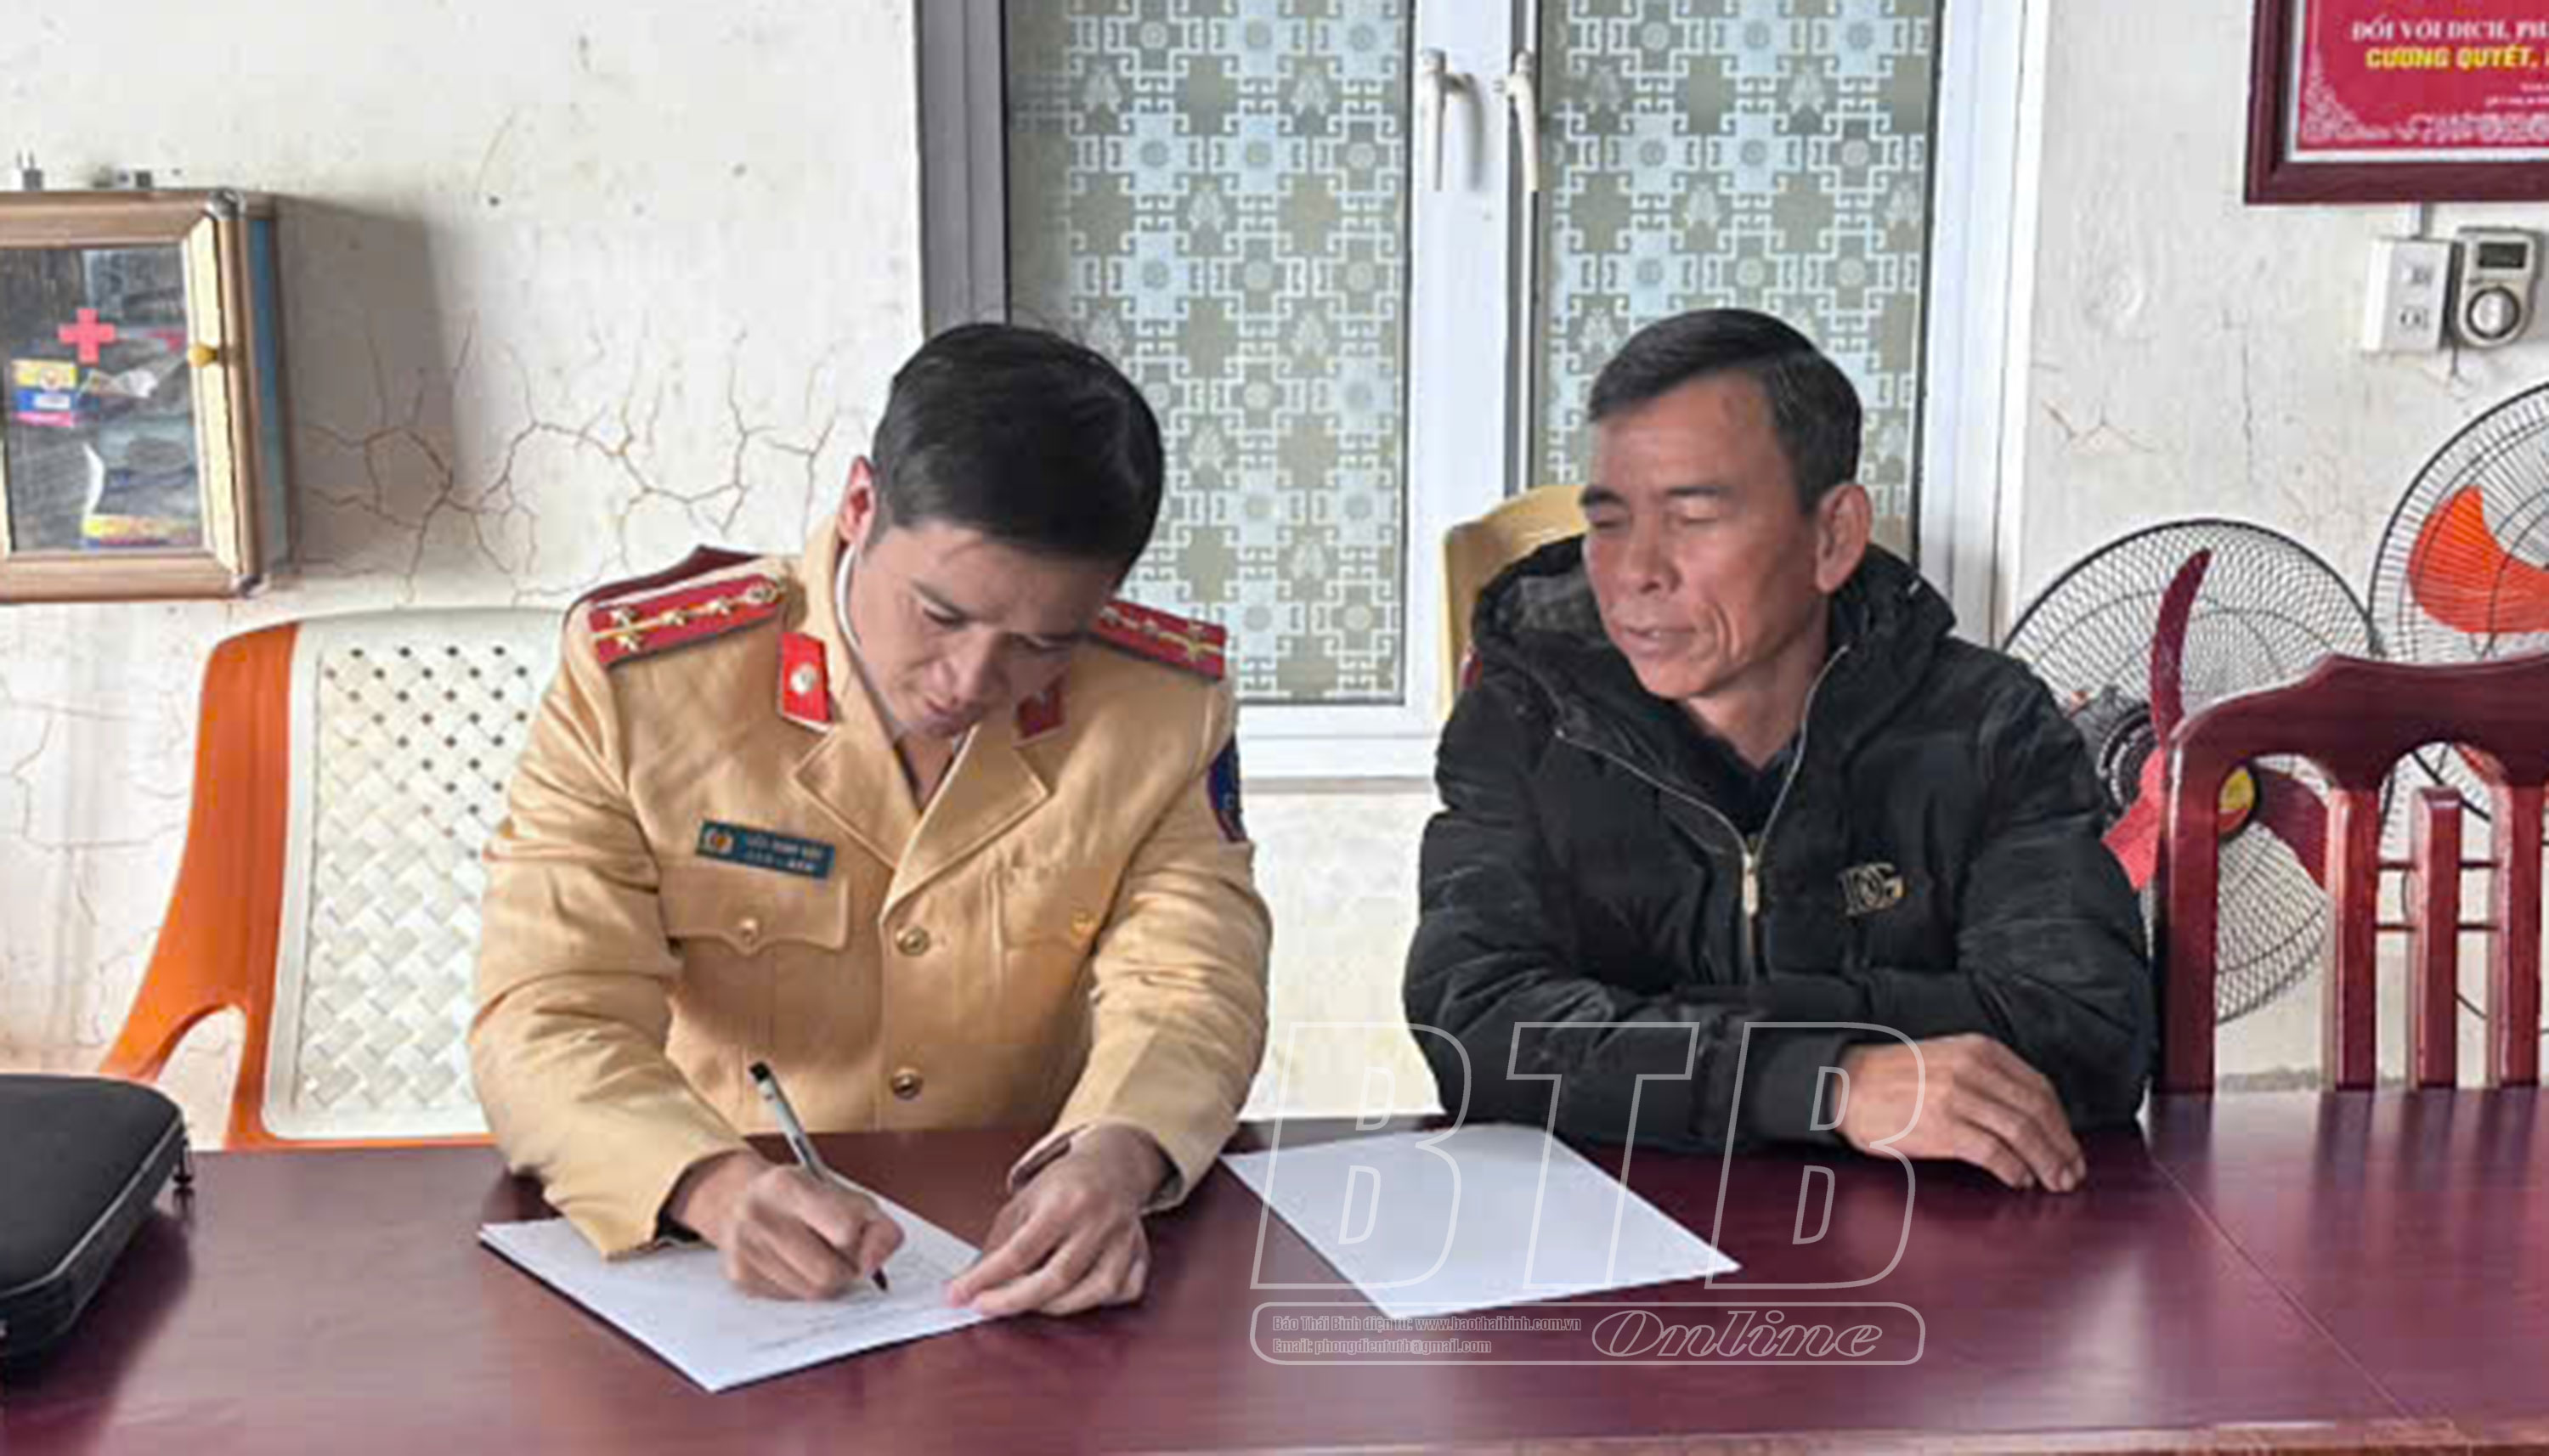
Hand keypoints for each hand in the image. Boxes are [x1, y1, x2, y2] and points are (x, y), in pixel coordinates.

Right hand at [666, 1149, 904, 1299]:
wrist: (740, 1199)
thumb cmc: (803, 1197)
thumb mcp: (844, 1195)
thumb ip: (877, 1225)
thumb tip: (875, 1264)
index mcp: (789, 1185)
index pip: (845, 1229)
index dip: (863, 1241)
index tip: (860, 1238)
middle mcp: (760, 1216)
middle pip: (828, 1274)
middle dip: (846, 1270)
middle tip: (840, 1253)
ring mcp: (745, 1250)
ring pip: (812, 1294)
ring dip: (826, 1283)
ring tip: (816, 1256)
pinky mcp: (739, 1278)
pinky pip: (791, 1302)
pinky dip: (802, 1288)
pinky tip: (794, 1265)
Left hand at [946, 1124, 1166, 1317]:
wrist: (1113, 1164)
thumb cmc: (1066, 1184)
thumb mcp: (1025, 1200)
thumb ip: (1001, 1241)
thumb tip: (973, 1281)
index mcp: (1065, 1200)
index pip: (1020, 1250)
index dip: (985, 1278)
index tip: (958, 1294)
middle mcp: (1099, 1220)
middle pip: (1057, 1278)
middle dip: (1013, 1301)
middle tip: (984, 1307)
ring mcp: (1125, 1239)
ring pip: (1093, 1292)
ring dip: (1053, 1306)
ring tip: (1027, 1301)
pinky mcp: (1141, 1254)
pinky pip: (1123, 1291)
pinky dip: (1098, 1302)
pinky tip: (1076, 1294)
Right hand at [1832, 1034, 2084, 1192]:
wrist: (1844, 1085)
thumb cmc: (1894, 1079)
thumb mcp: (1948, 1060)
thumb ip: (1987, 1078)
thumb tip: (2031, 1119)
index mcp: (1979, 1050)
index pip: (2040, 1088)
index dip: (2062, 1124)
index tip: (2070, 1147)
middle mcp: (1973, 1069)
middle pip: (2037, 1112)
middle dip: (2062, 1147)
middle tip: (2071, 1173)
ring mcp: (1958, 1097)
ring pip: (2022, 1133)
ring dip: (2046, 1163)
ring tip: (2053, 1182)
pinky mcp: (1942, 1126)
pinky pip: (1993, 1152)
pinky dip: (2013, 1170)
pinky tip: (2018, 1180)